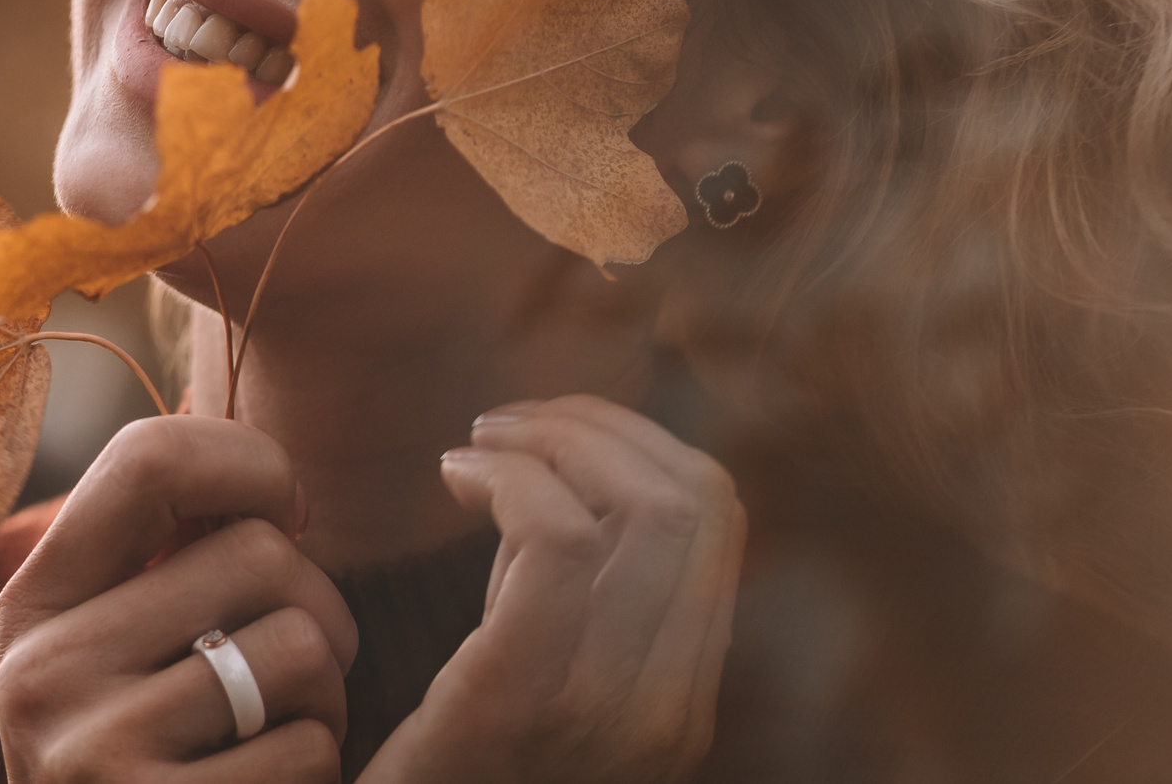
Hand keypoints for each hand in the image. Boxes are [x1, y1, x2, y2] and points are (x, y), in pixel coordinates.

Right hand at [0, 414, 359, 781]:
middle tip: (295, 669)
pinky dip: (319, 771)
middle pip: (259, 554)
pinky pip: (307, 750)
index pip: (150, 458)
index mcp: (32, 606)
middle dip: (318, 607)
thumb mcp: (125, 647)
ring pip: (302, 647)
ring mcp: (89, 757)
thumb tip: (277, 471)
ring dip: (329, 698)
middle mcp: (39, 673)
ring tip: (279, 737)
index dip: (252, 462)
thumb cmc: (158, 759)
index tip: (287, 511)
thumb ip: (174, 552)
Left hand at [362, 395, 745, 783]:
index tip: (564, 432)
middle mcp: (666, 711)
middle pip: (694, 501)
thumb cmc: (451, 775)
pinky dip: (506, 480)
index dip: (647, 442)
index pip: (720, 520)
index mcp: (683, 705)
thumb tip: (574, 462)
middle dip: (603, 427)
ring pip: (637, 508)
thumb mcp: (548, 685)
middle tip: (513, 423)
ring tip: (481, 446)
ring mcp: (605, 714)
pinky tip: (453, 479)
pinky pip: (555, 542)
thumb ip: (579, 596)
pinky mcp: (518, 705)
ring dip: (553, 442)